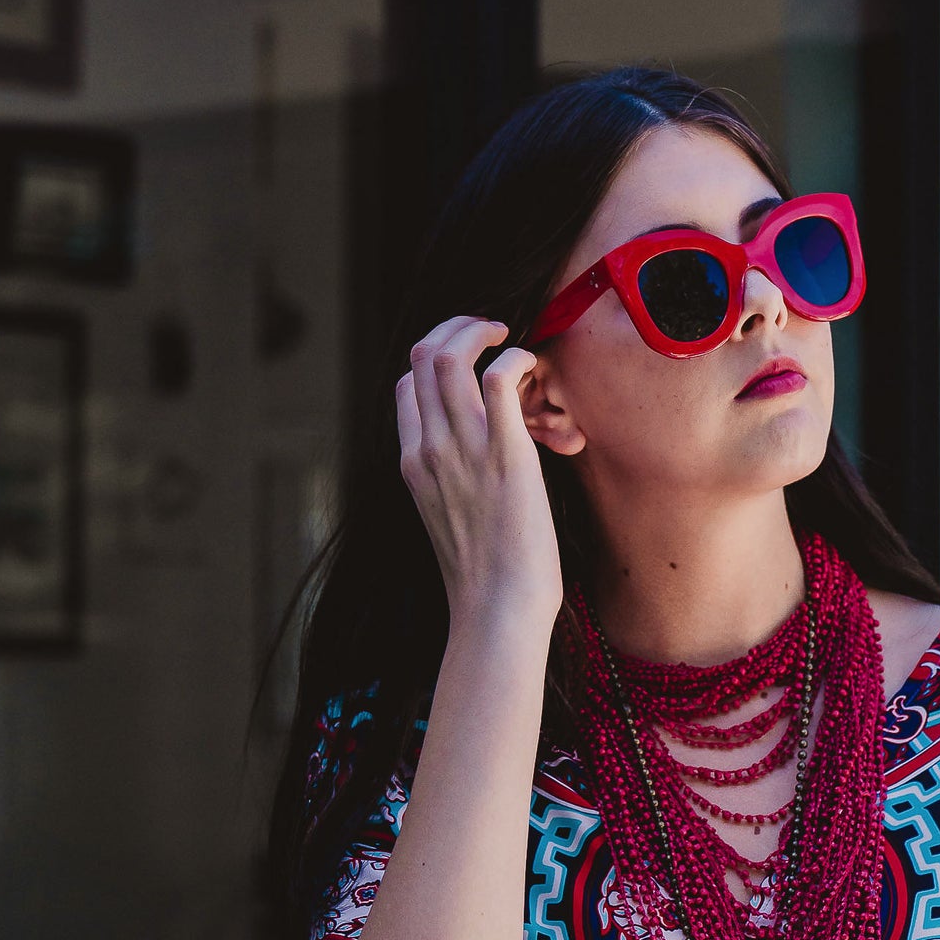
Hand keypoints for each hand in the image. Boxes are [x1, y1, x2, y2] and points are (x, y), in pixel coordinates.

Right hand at [396, 316, 562, 637]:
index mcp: (412, 463)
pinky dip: (515, 357)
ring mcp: (462, 449)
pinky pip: (498, 378)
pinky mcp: (504, 454)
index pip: (407, 385)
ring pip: (450, 355)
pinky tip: (532, 369)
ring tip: (509, 337)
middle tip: (491, 332)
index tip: (476, 365)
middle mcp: (428, 449)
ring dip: (482, 331)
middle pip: (422, 356)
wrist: (496, 611)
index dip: (440, 360)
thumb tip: (475, 461)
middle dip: (457, 328)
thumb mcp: (449, 517)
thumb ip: (450, 479)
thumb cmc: (485, 575)